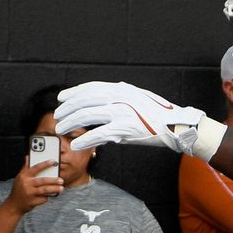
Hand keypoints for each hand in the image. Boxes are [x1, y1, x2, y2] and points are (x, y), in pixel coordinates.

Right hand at [6, 156, 63, 213]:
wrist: (14, 205)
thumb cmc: (18, 190)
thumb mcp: (19, 178)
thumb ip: (25, 167)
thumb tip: (27, 157)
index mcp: (24, 176)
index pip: (36, 168)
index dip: (45, 164)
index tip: (53, 161)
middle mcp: (26, 184)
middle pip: (43, 180)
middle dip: (53, 180)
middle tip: (61, 180)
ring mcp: (30, 193)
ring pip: (45, 190)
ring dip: (54, 189)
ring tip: (61, 188)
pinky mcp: (33, 202)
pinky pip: (43, 198)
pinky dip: (47, 197)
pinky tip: (48, 196)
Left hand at [54, 82, 206, 153]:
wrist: (176, 125)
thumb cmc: (155, 114)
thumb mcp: (135, 99)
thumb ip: (117, 98)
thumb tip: (98, 102)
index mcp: (121, 89)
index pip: (91, 88)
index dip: (74, 93)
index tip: (61, 98)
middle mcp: (120, 97)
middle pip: (85, 100)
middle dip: (67, 109)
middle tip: (56, 117)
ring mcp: (122, 112)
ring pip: (87, 115)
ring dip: (70, 123)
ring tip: (60, 130)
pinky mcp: (124, 129)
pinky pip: (98, 134)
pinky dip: (84, 140)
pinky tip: (75, 145)